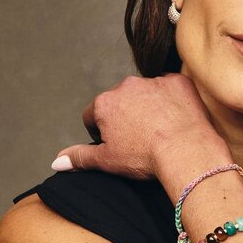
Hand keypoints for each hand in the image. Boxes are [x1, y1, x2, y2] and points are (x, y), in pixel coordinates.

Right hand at [51, 73, 220, 179]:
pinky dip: (173, 102)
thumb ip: (79, 157)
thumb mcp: (106, 161)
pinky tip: (178, 120)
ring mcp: (153, 81)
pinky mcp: (178, 82)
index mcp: (104, 103)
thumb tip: (56, 161)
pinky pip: (172, 89)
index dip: (102, 132)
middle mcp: (126, 86)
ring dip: (150, 107)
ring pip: (146, 94)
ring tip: (161, 131)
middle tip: (141, 140)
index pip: (93, 115)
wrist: (185, 150)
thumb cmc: (144, 157)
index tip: (116, 144)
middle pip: (120, 102)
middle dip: (126, 117)